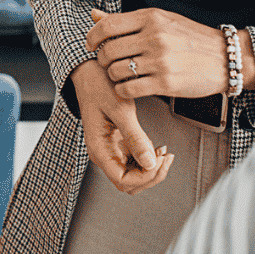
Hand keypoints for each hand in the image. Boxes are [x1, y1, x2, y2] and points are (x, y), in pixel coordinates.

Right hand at [69, 60, 173, 194]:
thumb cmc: (98, 85)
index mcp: (99, 149)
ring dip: (151, 169)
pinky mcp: (117, 142)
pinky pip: (134, 161)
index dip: (144, 177)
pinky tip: (157, 147)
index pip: (122, 181)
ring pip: (133, 175)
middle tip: (166, 157)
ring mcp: (110, 149)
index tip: (159, 160)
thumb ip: (135, 138)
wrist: (88, 70)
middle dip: (151, 176)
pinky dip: (148, 159)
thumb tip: (150, 163)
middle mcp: (103, 153)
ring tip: (164, 152)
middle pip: (129, 183)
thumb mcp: (120, 110)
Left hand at [87, 7, 252, 98]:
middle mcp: (154, 37)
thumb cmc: (190, 38)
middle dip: (102, 59)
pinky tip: (130, 87)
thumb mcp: (161, 20)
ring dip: (113, 76)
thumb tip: (94, 15)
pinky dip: (123, 90)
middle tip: (108, 63)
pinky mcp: (166, 83)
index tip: (91, 44)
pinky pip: (128, 89)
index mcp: (151, 18)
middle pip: (108, 50)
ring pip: (115, 71)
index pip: (107, 25)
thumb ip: (126, 20)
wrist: (225, 58)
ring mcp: (160, 61)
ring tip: (122, 75)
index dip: (92, 37)